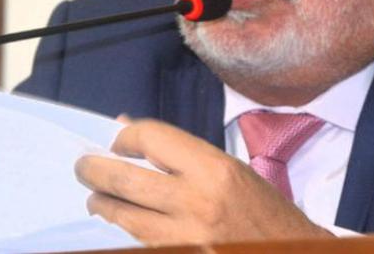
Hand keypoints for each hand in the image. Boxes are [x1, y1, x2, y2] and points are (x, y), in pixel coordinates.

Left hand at [75, 118, 331, 244]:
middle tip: (84, 167)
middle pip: (125, 180)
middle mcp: (196, 202)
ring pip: (125, 217)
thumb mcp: (231, 170)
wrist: (289, 253)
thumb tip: (128, 130)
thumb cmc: (264, 211)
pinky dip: (124, 230)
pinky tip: (118, 222)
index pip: (151, 139)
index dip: (124, 138)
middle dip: (95, 171)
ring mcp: (185, 238)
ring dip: (103, 204)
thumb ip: (181, 153)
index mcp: (213, 169)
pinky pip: (138, 242)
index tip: (116, 142)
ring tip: (96, 197)